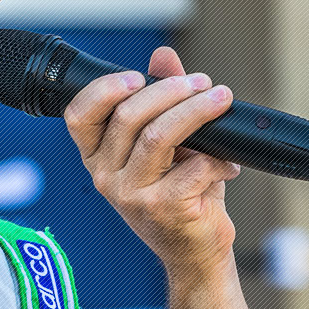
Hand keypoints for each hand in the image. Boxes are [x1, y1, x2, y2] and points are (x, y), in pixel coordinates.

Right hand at [64, 46, 240, 277]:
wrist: (195, 251)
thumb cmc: (181, 195)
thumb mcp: (169, 144)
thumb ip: (162, 99)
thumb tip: (163, 56)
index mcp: (98, 157)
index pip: (79, 116)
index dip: (104, 90)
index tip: (138, 75)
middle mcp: (106, 177)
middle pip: (128, 116)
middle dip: (171, 90)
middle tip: (202, 84)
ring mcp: (131, 195)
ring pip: (158, 136)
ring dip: (196, 111)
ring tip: (220, 101)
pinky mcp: (162, 208)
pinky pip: (193, 165)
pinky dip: (218, 158)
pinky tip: (228, 162)